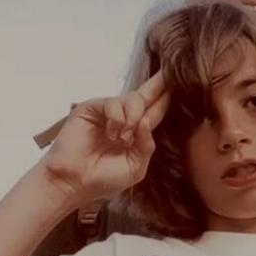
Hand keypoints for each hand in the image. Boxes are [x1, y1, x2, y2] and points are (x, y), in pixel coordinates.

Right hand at [42, 72, 169, 200]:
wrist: (75, 183)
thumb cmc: (103, 179)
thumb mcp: (136, 167)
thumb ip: (146, 146)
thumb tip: (146, 122)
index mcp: (136, 134)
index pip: (155, 112)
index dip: (166, 99)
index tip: (180, 85)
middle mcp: (123, 119)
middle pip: (146, 96)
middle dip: (158, 84)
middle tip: (169, 73)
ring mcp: (107, 113)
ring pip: (133, 100)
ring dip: (133, 118)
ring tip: (123, 140)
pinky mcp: (91, 108)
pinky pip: (113, 103)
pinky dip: (118, 120)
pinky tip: (112, 135)